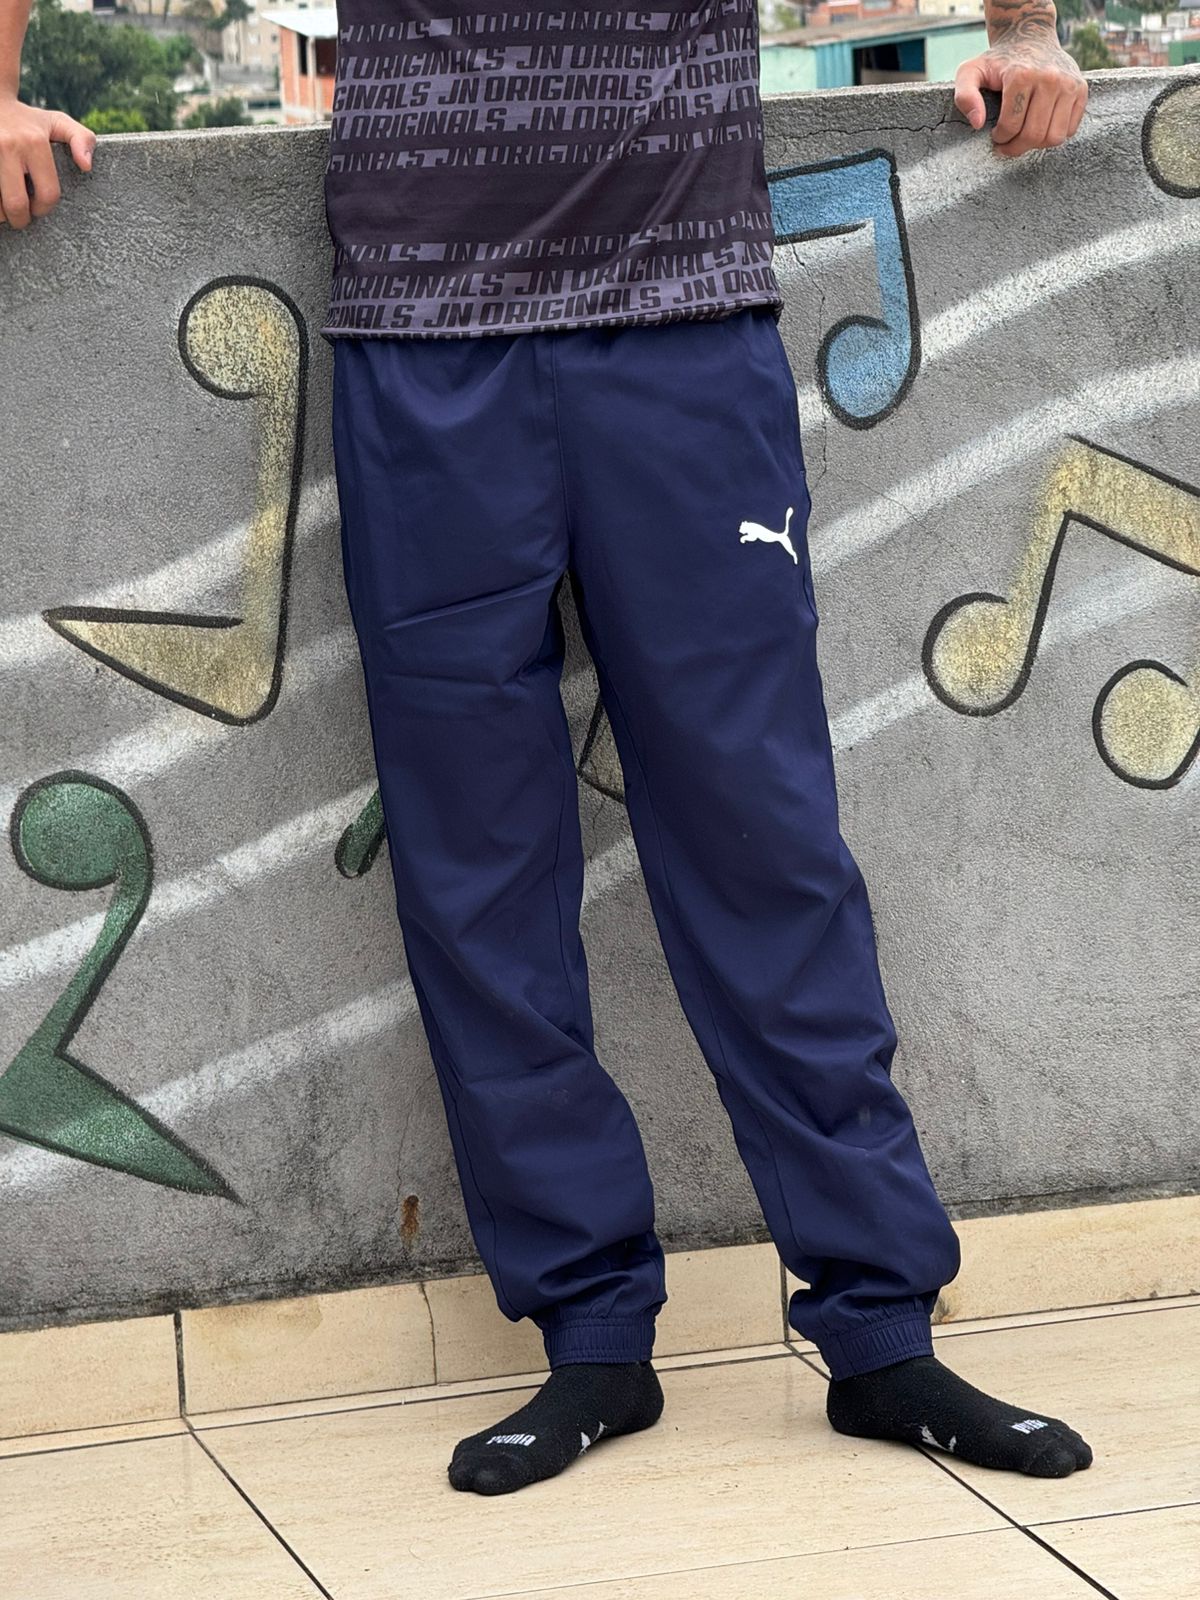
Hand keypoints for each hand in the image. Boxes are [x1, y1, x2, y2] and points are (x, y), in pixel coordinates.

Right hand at [0, 94, 95, 227]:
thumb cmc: (29, 120)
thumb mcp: (58, 123)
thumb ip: (82, 139)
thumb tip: (86, 166)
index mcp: (34, 142)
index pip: (47, 194)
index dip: (44, 209)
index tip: (38, 208)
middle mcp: (8, 146)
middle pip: (16, 204)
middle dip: (20, 219)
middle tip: (20, 217)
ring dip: (0, 213)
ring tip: (4, 208)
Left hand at [955, 25, 1087, 158]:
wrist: (1030, 38)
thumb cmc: (998, 61)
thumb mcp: (971, 72)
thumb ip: (965, 96)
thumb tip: (978, 123)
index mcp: (1022, 75)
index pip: (1012, 126)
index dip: (1000, 139)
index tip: (995, 135)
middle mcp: (1050, 78)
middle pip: (1035, 135)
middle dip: (1017, 147)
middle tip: (1007, 144)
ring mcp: (1069, 84)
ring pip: (1055, 137)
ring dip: (1036, 145)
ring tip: (1024, 136)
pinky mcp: (1081, 89)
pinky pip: (1070, 129)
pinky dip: (1054, 134)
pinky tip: (1040, 125)